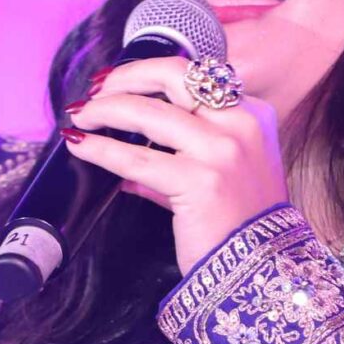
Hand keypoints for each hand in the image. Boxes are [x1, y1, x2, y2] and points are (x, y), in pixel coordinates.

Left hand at [63, 56, 290, 274]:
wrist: (263, 271)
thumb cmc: (243, 227)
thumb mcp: (224, 177)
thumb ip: (181, 161)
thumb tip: (129, 162)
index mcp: (251, 116)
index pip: (194, 75)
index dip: (148, 72)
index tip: (118, 82)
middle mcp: (240, 124)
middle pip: (173, 76)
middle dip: (126, 77)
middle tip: (95, 90)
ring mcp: (222, 151)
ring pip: (147, 112)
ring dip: (104, 109)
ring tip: (80, 117)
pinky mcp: (200, 181)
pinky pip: (136, 159)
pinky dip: (101, 149)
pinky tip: (80, 145)